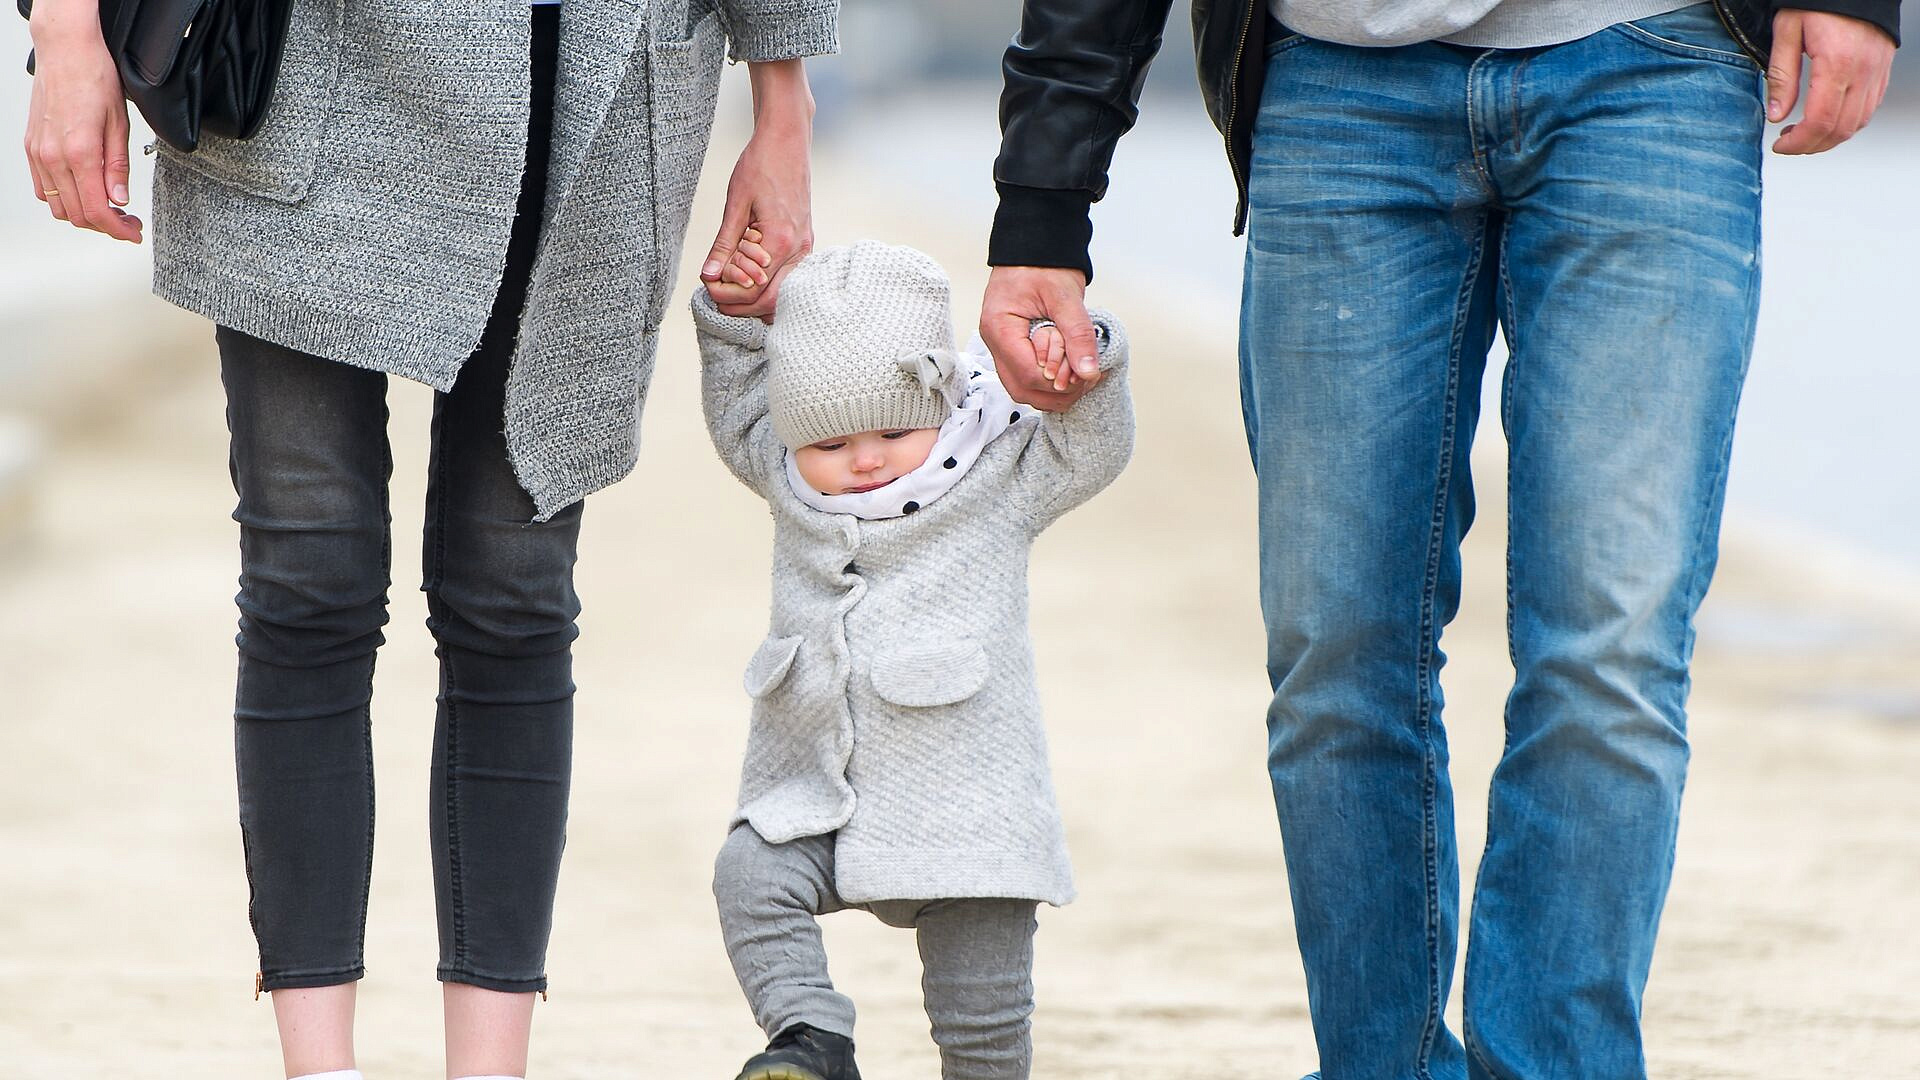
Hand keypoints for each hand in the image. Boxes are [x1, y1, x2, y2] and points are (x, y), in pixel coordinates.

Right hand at [24, 0, 142, 242]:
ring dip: (83, 214)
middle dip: (105, 225)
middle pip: (76, 215)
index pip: (97, 210)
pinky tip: (84, 191)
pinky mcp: (31, 147)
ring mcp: (38, 152)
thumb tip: (120, 199)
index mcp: (79, 152)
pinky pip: (42, 188)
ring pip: (57, 206)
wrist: (66, 52)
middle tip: (128, 221)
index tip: (133, 232)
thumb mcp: (120, 126)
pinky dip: (63, 199)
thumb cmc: (94, 79)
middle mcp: (53, 156)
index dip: (118, 230)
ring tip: (109, 207)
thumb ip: (118, 167)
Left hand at [701, 58, 812, 319]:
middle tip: (713, 294)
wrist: (787, 140)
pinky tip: (745, 272)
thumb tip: (708, 275)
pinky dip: (765, 282)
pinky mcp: (804, 241)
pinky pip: (787, 275)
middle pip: (770, 300)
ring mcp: (805, 247)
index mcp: (780, 242)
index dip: (726, 295)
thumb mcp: (735, 204)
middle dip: (739, 304)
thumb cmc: (760, 165)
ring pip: (781, 291)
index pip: (753, 290)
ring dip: (753, 295)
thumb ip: (723, 244)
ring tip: (726, 283)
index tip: (706, 286)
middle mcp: (799, 250)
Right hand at [980, 266, 1101, 410]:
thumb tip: (1089, 372)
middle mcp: (994, 342)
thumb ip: (1078, 335)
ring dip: (1053, 391)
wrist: (1034, 244)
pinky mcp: (1012, 347)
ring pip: (1022, 389)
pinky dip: (1049, 382)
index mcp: (1000, 328)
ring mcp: (1001, 347)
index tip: (1086, 374)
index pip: (1028, 374)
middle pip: (1022, 389)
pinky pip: (1026, 377)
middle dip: (1056, 392)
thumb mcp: (1066, 297)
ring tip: (1080, 376)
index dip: (1058, 381)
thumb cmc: (1044, 264)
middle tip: (1085, 379)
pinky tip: (1071, 371)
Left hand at [1766, 9, 1895, 154]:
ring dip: (1831, 137)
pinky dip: (1849, 122)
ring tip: (1805, 133)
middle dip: (1812, 145)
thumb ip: (1781, 76)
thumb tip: (1776, 115)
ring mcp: (1877, 70)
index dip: (1798, 143)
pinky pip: (1870, 107)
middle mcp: (1863, 70)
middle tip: (1789, 143)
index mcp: (1837, 62)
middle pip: (1841, 129)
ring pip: (1859, 122)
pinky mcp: (1883, 69)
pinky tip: (1828, 118)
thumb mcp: (1787, 32)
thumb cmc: (1819, 0)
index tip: (1781, 145)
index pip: (1820, 121)